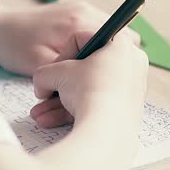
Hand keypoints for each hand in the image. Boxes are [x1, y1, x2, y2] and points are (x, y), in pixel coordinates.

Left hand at [0, 1, 111, 75]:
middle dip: (109, 60)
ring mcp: (81, 9)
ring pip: (108, 37)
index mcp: (79, 22)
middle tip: (92, 78)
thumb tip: (95, 77)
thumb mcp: (41, 66)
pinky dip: (92, 49)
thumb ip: (69, 70)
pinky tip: (76, 63)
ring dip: (100, 55)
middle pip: (120, 38)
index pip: (121, 39)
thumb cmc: (14, 48)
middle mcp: (85, 10)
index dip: (115, 62)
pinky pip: (96, 33)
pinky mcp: (76, 13)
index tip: (104, 79)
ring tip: (82, 72)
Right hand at [30, 29, 147, 127]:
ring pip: (87, 90)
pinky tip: (49, 121)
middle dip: (58, 84)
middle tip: (44, 93)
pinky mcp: (125, 110)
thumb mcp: (58, 74)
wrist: (108, 130)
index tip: (54, 69)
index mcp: (120, 44)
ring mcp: (130, 88)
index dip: (62, 55)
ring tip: (39, 114)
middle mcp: (130, 64)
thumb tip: (42, 85)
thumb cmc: (89, 91)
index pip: (83, 39)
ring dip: (60, 102)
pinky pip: (95, 104)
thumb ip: (45, 73)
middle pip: (85, 69)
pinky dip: (74, 111)